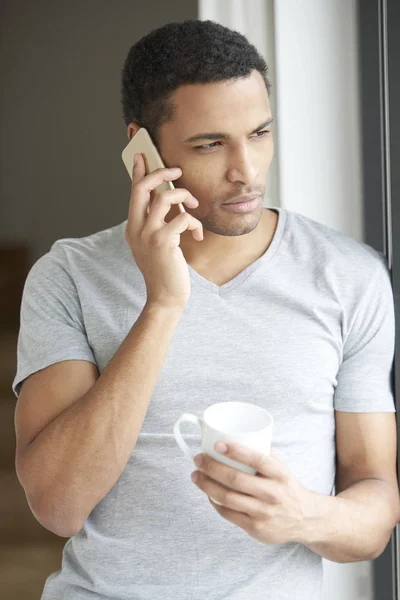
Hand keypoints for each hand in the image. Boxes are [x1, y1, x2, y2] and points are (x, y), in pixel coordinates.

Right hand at [125, 153, 202, 308]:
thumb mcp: (154, 245)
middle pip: (144, 188)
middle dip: (161, 173)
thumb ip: (156, 224)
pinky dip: (194, 223)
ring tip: (194, 206)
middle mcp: (136, 228)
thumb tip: (168, 202)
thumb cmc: (164, 270)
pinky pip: (182, 218)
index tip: (141, 155)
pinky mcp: (163, 242)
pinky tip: (197, 234)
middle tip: (177, 171)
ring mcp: (148, 234)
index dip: (137, 172)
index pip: (133, 193)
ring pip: (165, 198)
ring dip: (184, 197)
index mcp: (132, 227)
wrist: (165, 297)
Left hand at [191, 442, 311, 544]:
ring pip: (227, 497)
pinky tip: (208, 493)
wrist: (305, 519)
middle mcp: (273, 493)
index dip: (235, 450)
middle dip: (211, 467)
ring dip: (206, 485)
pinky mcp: (255, 527)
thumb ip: (263, 451)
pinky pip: (228, 513)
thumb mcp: (281, 467)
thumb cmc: (286, 487)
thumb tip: (235, 434)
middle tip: (198, 459)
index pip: (256, 459)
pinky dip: (214, 502)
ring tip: (196, 476)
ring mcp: (263, 512)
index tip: (217, 444)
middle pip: (235, 479)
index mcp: (280, 474)